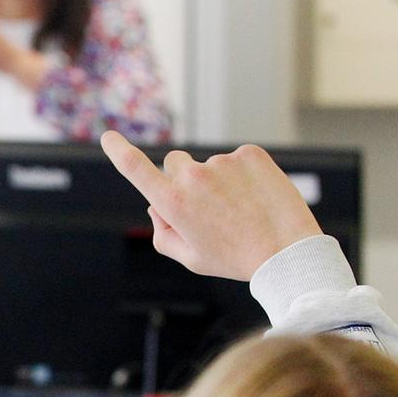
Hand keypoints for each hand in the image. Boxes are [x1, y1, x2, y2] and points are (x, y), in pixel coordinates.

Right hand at [100, 131, 322, 281]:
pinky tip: (259, 197)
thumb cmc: (236, 259)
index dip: (118, 150)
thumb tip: (156, 206)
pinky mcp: (250, 154)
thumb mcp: (191, 258)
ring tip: (245, 210)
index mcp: (173, 203)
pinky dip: (247, 174)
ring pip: (212, 165)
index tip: (108, 137)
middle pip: (176, 164)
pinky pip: (239, 159)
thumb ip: (162, 233)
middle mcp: (193, 177)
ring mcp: (222, 162)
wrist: (289, 253)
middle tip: (211, 207)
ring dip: (221, 180)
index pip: (134, 168)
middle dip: (185, 178)